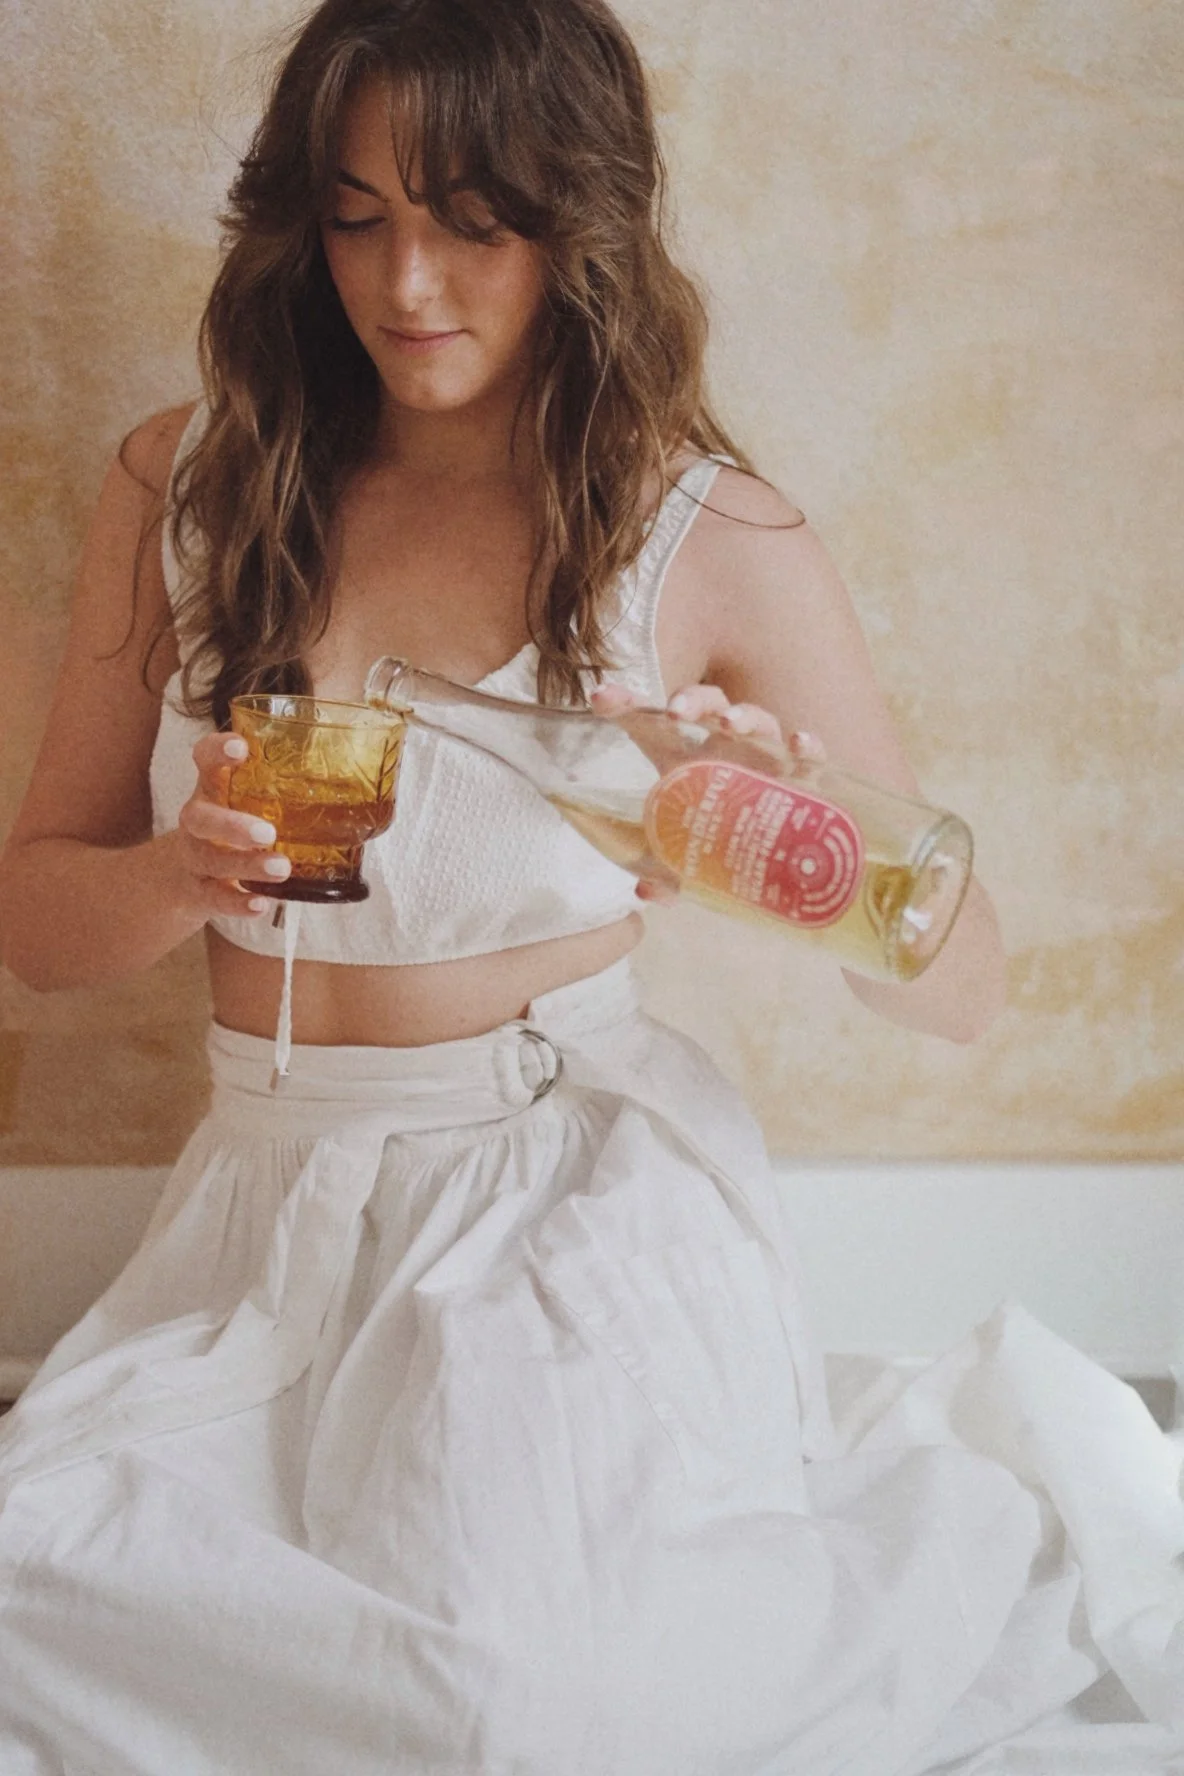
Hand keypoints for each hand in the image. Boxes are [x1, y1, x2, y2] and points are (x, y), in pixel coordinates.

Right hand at [161, 733, 291, 918]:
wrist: (187, 878)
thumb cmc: (238, 828)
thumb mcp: (255, 804)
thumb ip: (295, 794)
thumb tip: (373, 790)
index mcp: (214, 788)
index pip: (204, 758)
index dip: (217, 750)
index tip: (240, 747)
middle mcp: (198, 818)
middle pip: (200, 816)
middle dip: (232, 824)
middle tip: (268, 833)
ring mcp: (194, 856)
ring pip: (209, 859)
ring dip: (246, 864)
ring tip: (281, 869)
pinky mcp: (197, 891)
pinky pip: (214, 897)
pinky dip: (237, 902)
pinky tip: (261, 904)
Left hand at [589, 682, 825, 904]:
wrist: (771, 860)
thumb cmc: (717, 846)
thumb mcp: (683, 862)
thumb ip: (663, 875)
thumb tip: (645, 891)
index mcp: (684, 757)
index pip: (652, 722)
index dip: (626, 704)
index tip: (601, 701)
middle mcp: (724, 747)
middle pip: (709, 706)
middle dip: (693, 701)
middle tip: (676, 714)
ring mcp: (764, 756)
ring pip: (757, 720)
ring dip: (744, 715)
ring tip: (730, 724)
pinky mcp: (801, 776)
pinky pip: (810, 754)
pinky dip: (807, 744)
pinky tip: (798, 744)